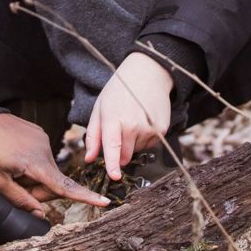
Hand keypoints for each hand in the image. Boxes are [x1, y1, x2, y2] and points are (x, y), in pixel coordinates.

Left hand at [0, 113, 108, 215]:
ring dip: (33, 176)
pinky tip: (12, 157)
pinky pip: (40, 156)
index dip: (86, 197)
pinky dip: (30, 163)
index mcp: (37, 163)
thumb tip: (40, 213)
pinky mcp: (38, 132)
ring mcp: (42, 139)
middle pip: (52, 181)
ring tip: (9, 168)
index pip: (65, 187)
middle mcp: (45, 150)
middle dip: (37, 190)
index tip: (105, 202)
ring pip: (45, 169)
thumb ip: (20, 199)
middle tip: (13, 186)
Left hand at [84, 52, 172, 179]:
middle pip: (124, 157)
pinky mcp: (162, 130)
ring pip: (137, 152)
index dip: (112, 164)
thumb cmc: (118, 92)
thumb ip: (93, 135)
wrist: (147, 74)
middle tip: (118, 131)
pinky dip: (144, 139)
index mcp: (114, 118)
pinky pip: (149, 146)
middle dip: (119, 152)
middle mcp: (133, 125)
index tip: (114, 176)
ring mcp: (150, 128)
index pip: (112, 146)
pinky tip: (142, 122)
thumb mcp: (100, 108)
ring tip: (132, 120)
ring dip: (132, 144)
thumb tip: (88, 159)